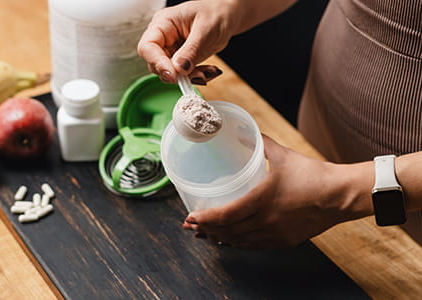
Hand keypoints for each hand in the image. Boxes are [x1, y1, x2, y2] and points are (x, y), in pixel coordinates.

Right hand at [137, 1, 237, 83]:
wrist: (226, 16)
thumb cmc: (215, 13)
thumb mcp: (204, 30)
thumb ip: (191, 50)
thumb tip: (179, 69)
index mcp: (163, 24)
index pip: (148, 47)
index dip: (157, 63)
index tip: (173, 74)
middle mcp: (164, 38)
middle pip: (156, 64)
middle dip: (176, 74)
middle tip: (197, 75)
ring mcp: (172, 51)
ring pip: (170, 73)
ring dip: (189, 77)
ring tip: (208, 71)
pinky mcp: (181, 60)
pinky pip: (183, 75)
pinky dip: (197, 76)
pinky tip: (210, 71)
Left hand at [183, 135, 373, 248]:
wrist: (340, 195)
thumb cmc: (312, 174)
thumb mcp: (282, 154)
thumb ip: (259, 142)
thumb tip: (241, 132)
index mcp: (263, 200)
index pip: (226, 216)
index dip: (206, 219)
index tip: (191, 217)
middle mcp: (266, 222)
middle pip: (228, 232)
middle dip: (207, 230)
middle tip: (192, 226)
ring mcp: (275, 234)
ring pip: (240, 242)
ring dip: (220, 239)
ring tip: (205, 235)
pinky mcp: (284, 241)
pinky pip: (255, 246)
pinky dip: (238, 244)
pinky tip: (231, 241)